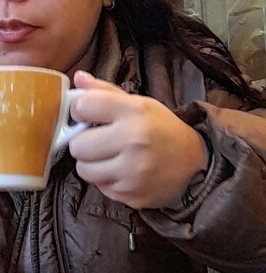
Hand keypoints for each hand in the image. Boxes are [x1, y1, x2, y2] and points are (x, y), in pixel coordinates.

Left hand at [69, 71, 208, 208]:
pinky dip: (105, 180)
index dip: (79, 110)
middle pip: (77, 145)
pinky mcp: (132, 195)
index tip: (87, 114)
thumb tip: (78, 78)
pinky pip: (100, 187)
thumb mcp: (138, 103)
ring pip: (84, 169)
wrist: (195, 163)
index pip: (83, 106)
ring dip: (91, 163)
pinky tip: (121, 171)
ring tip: (108, 156)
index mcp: (134, 111)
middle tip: (98, 139)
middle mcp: (133, 141)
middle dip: (83, 141)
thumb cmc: (161, 128)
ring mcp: (133, 172)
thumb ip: (105, 91)